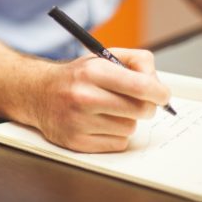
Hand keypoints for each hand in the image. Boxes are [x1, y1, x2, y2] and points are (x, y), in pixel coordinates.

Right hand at [33, 48, 170, 152]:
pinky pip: (118, 143)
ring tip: (109, 110)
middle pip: (140, 110)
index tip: (162, 95)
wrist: (39, 93)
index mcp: (92, 72)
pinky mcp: (76, 142)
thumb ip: (136, 61)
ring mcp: (79, 122)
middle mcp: (84, 96)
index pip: (140, 86)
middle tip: (138, 101)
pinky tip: (101, 123)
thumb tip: (158, 84)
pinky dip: (115, 135)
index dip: (159, 92)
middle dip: (146, 106)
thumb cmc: (77, 76)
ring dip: (126, 120)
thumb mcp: (103, 57)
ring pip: (130, 128)